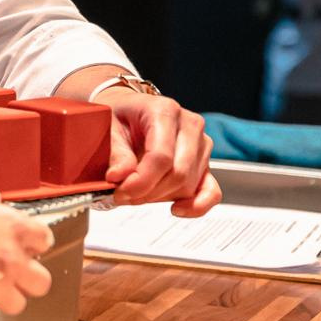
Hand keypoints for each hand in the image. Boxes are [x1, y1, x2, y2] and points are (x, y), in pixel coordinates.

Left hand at [101, 89, 221, 216]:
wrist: (132, 113)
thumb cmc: (122, 117)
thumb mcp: (108, 127)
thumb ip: (115, 152)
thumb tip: (119, 176)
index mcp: (165, 111)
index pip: (161, 156)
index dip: (140, 181)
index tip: (120, 192)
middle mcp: (189, 126)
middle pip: (178, 174)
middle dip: (147, 192)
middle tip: (122, 195)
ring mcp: (201, 145)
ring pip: (188, 186)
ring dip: (159, 197)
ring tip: (136, 191)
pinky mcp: (205, 164)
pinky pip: (211, 192)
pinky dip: (196, 206)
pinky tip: (176, 209)